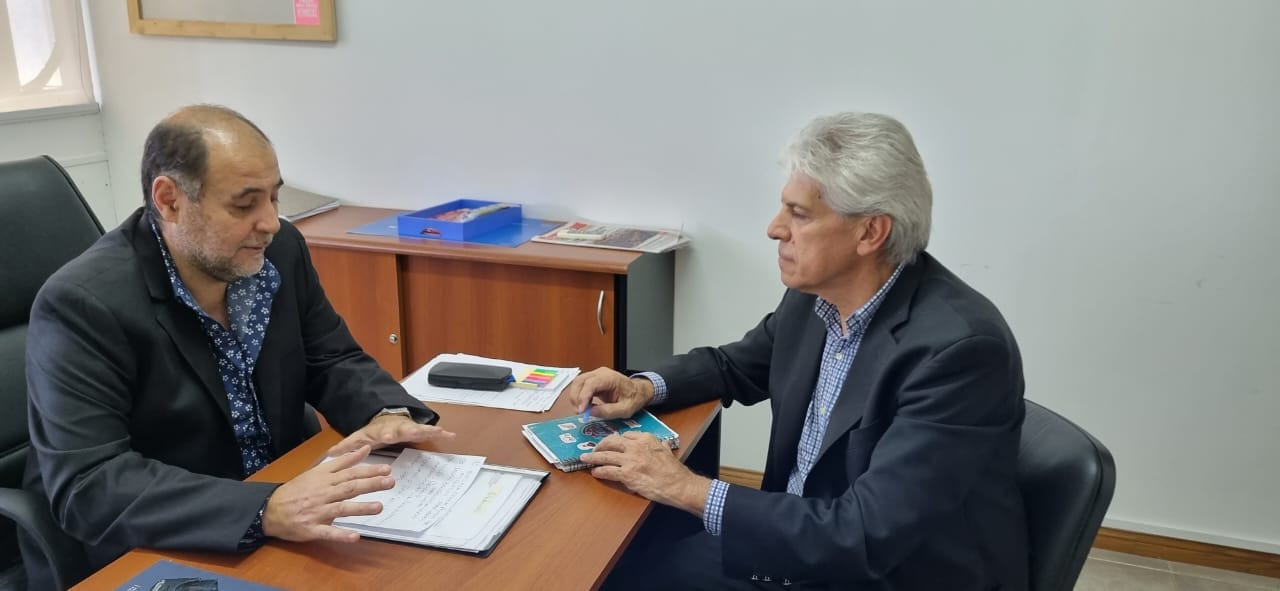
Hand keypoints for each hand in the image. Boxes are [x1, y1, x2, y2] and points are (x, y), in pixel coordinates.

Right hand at [262, 445, 391, 542]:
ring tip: (379, 507)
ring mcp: (317, 512)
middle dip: (370, 485)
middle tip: (390, 482)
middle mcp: (322, 494)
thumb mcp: (318, 471)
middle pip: (348, 488)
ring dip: (360, 508)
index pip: (349, 473)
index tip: (386, 468)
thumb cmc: (298, 490)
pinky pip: (327, 532)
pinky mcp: (311, 528)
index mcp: (324, 479)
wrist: (270, 509)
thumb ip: (343, 461)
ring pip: (341, 509)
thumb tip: (365, 449)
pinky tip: (355, 537)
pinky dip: (341, 534)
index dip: (368, 471)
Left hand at [327, 414, 454, 456]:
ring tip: (440, 431)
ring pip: (420, 428)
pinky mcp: (419, 429)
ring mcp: (409, 427)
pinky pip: (431, 431)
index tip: (387, 437)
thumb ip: (347, 447)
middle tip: (414, 432)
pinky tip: (451, 435)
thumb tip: (329, 455)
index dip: (385, 434)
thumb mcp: (359, 437)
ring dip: (429, 430)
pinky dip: (441, 432)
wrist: (386, 417)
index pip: (383, 432)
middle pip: (404, 428)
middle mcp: (397, 427)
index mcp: (382, 430)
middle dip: (409, 430)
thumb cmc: (373, 431)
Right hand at [565, 368, 654, 419]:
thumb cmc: (633, 399)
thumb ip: (608, 411)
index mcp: (610, 378)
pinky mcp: (593, 380)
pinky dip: (578, 396)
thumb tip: (590, 412)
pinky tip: (584, 406)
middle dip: (576, 397)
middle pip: (580, 381)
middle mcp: (601, 373)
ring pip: (578, 382)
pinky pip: (581, 386)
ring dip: (575, 397)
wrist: (638, 391)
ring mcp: (596, 375)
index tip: (581, 410)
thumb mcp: (625, 410)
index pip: (590, 384)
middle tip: (579, 412)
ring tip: (580, 410)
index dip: (583, 397)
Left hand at [580, 432, 710, 516]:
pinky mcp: (626, 475)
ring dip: (593, 457)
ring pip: (605, 456)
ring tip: (585, 458)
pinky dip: (599, 471)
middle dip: (600, 445)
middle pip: (611, 442)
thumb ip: (662, 446)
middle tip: (594, 449)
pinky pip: (607, 471)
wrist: (678, 485)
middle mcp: (635, 447)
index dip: (614, 440)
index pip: (624, 436)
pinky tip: (595, 472)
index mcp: (646, 439)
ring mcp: (630, 460)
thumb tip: (663, 444)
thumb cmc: (674, 470)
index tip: (610, 443)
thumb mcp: (667, 452)